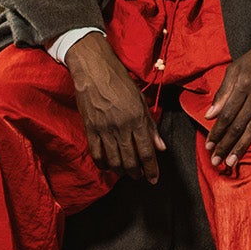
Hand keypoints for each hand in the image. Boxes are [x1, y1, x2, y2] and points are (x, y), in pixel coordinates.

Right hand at [64, 34, 165, 182]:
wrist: (95, 70)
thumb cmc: (121, 82)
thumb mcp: (141, 101)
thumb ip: (151, 126)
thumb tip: (161, 147)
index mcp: (137, 119)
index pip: (146, 151)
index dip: (151, 169)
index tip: (154, 179)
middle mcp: (121, 127)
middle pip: (130, 160)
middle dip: (137, 172)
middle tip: (140, 176)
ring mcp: (104, 129)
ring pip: (114, 160)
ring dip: (121, 171)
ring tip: (126, 172)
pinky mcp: (90, 128)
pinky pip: (96, 153)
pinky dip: (103, 164)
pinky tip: (108, 166)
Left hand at [204, 34, 250, 171]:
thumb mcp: (236, 67)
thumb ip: (223, 91)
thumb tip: (209, 114)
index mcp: (242, 84)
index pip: (226, 114)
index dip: (216, 132)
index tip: (208, 146)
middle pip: (238, 124)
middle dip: (225, 145)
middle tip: (216, 161)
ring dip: (242, 146)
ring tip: (232, 161)